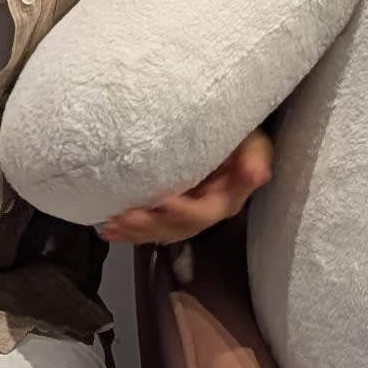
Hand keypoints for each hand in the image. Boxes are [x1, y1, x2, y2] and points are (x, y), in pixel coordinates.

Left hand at [98, 126, 272, 247]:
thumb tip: (258, 172)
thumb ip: (253, 155)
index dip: (183, 211)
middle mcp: (206, 214)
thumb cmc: (238, 135)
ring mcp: (187, 216)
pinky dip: (130, 231)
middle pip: (177, 227)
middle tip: (123, 217)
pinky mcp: (171, 213)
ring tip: (111, 227)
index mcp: (225, 200)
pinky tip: (109, 230)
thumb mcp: (252, 142)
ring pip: (161, 232)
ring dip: (136, 232)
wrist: (228, 138)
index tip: (162, 201)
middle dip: (150, 224)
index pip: (204, 212)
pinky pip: (151, 227)